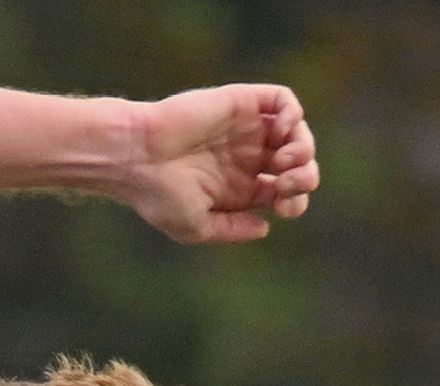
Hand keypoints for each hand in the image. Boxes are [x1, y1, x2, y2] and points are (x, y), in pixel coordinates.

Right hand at [122, 83, 317, 242]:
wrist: (135, 158)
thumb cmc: (158, 196)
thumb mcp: (197, 228)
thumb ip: (233, 230)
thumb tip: (266, 227)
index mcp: (241, 187)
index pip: (287, 193)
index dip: (296, 202)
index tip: (281, 206)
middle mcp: (247, 157)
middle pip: (298, 164)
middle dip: (305, 177)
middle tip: (285, 183)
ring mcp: (246, 129)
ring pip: (297, 132)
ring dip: (304, 148)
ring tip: (284, 161)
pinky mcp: (240, 102)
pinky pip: (282, 100)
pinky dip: (294, 113)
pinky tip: (283, 131)